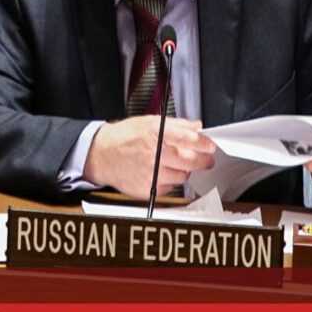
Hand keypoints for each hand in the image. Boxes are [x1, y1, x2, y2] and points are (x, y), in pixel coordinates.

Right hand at [83, 116, 216, 198]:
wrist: (101, 155)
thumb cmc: (123, 137)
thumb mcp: (149, 122)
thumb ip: (176, 124)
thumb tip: (196, 126)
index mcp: (156, 134)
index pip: (189, 140)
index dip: (204, 144)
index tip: (210, 146)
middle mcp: (154, 154)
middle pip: (191, 161)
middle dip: (203, 160)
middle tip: (206, 159)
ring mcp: (151, 174)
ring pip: (182, 176)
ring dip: (183, 170)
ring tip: (173, 163)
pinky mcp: (147, 189)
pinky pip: (169, 188)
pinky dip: (169, 181)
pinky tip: (160, 172)